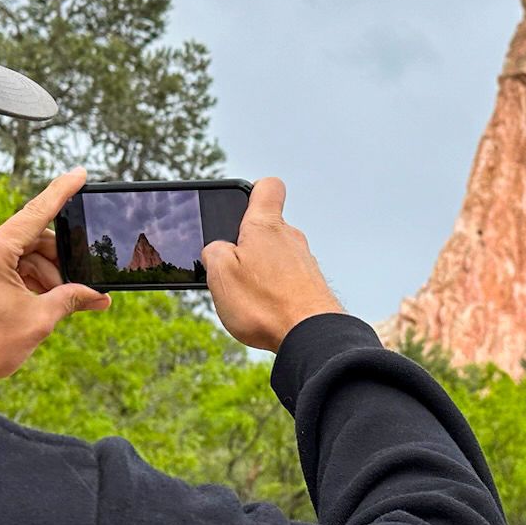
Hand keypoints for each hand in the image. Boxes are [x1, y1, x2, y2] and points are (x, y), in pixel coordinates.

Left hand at [0, 168, 109, 389]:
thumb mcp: (37, 320)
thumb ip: (70, 299)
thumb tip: (98, 295)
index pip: (37, 212)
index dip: (62, 192)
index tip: (81, 174)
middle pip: (34, 239)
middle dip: (61, 261)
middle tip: (83, 284)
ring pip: (23, 254)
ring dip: (45, 274)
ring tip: (60, 302)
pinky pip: (7, 265)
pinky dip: (28, 279)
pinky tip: (42, 300)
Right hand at [202, 177, 343, 352]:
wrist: (312, 336)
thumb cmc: (265, 303)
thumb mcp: (220, 274)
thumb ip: (213, 252)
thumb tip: (217, 250)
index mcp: (265, 226)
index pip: (267, 187)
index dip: (252, 191)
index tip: (240, 206)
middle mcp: (290, 238)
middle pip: (266, 229)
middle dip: (246, 245)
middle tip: (230, 271)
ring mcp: (305, 263)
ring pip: (276, 257)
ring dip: (260, 272)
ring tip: (247, 298)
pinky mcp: (312, 286)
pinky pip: (287, 279)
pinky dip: (274, 290)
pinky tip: (265, 311)